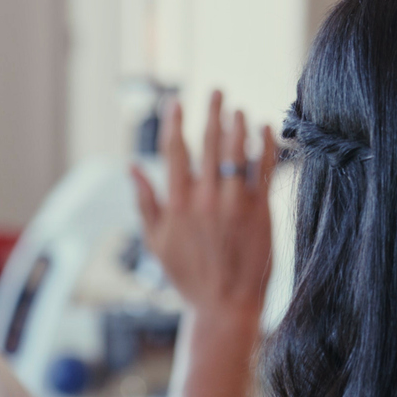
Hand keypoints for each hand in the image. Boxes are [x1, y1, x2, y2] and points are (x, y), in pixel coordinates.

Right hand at [130, 91, 278, 318]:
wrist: (226, 305)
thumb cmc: (188, 276)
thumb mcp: (156, 242)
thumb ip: (145, 201)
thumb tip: (131, 166)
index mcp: (178, 204)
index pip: (175, 151)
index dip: (175, 122)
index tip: (177, 102)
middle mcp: (206, 199)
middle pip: (210, 143)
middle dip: (213, 112)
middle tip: (217, 91)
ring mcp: (236, 204)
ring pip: (238, 152)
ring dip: (239, 125)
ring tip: (238, 109)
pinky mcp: (261, 211)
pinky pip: (265, 170)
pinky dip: (266, 146)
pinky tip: (265, 129)